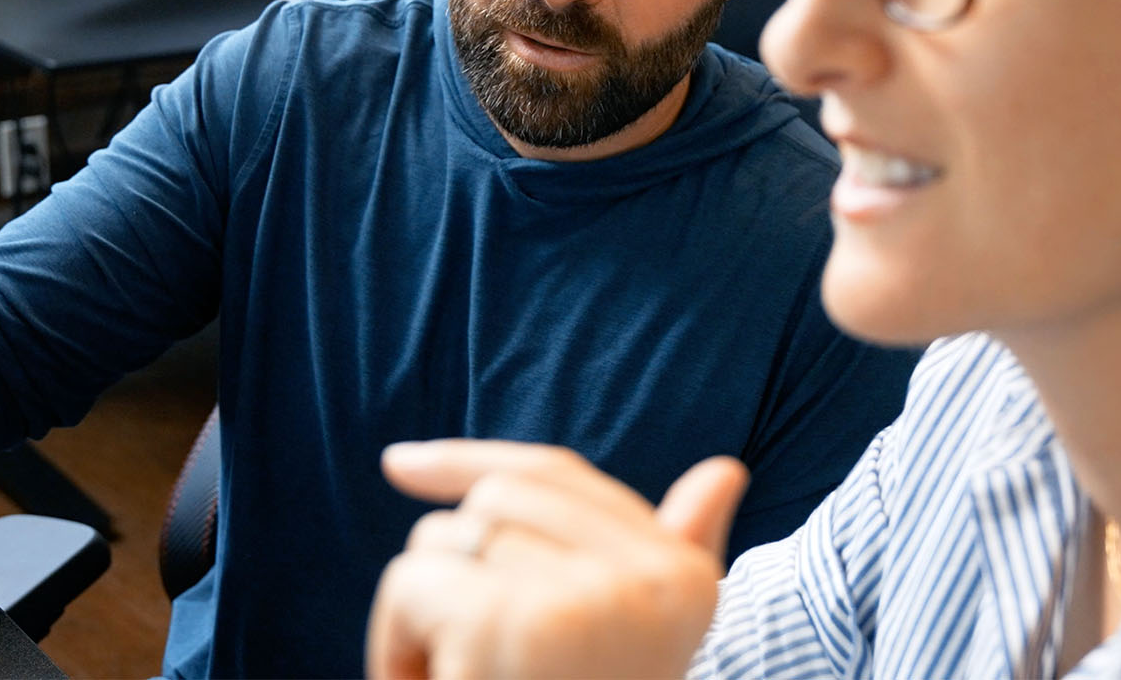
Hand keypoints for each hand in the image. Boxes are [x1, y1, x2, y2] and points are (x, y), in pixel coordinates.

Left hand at [368, 440, 747, 679]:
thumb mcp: (628, 648)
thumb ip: (675, 556)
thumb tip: (725, 470)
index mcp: (686, 579)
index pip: (558, 474)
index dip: (471, 462)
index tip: (397, 466)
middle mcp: (656, 577)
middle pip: (492, 502)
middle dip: (448, 575)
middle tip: (463, 668)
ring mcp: (586, 597)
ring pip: (443, 542)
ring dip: (421, 620)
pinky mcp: (509, 619)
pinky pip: (412, 583)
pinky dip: (395, 648)